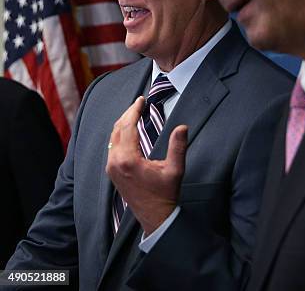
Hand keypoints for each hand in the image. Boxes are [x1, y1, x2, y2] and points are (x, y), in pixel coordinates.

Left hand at [106, 97, 188, 234]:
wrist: (155, 216)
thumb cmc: (166, 193)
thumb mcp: (175, 169)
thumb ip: (178, 147)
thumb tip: (182, 127)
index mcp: (128, 159)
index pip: (127, 126)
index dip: (134, 110)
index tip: (141, 99)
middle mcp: (115, 162)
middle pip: (117, 129)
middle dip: (127, 114)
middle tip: (138, 103)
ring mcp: (111, 168)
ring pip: (112, 138)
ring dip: (122, 123)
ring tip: (134, 113)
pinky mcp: (112, 172)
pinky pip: (112, 146)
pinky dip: (119, 134)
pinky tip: (128, 130)